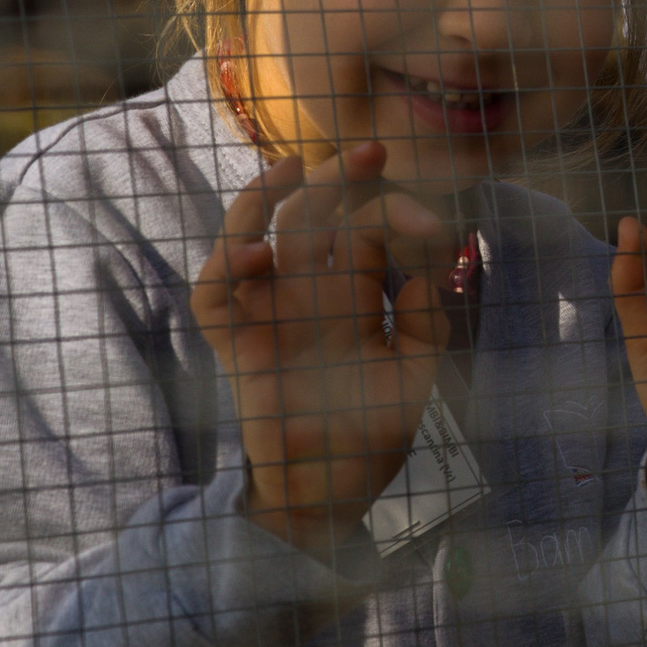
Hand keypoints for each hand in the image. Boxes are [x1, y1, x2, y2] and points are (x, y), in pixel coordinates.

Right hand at [191, 143, 455, 560]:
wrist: (330, 495)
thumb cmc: (371, 433)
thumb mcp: (414, 372)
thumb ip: (423, 321)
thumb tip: (423, 271)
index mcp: (350, 296)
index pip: (364, 232)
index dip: (396, 216)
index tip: (433, 225)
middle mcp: (306, 297)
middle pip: (309, 219)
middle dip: (337, 180)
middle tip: (370, 151)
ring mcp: (267, 318)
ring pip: (249, 240)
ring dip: (264, 201)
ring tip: (291, 169)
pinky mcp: (238, 348)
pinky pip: (213, 299)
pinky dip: (225, 269)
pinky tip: (255, 252)